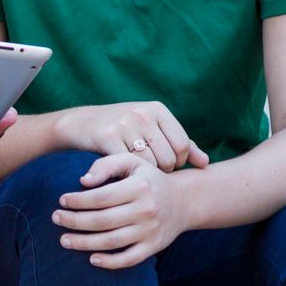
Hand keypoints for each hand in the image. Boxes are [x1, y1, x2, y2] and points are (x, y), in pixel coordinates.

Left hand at [51, 152, 189, 268]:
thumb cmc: (148, 178)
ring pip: (112, 241)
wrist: (183, 201)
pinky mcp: (154, 247)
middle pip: (103, 220)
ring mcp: (150, 231)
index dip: (78, 200)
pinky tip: (91, 259)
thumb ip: (106, 165)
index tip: (61, 200)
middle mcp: (146, 210)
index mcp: (139, 187)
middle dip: (75, 221)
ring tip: (64, 240)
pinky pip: (130, 259)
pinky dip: (110, 262)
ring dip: (85, 243)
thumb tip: (82, 181)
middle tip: (55, 218)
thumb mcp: (131, 162)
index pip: (102, 197)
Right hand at [52, 100, 208, 172]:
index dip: (177, 161)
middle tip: (147, 171)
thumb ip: (180, 145)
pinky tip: (121, 173)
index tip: (163, 164)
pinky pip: (130, 167)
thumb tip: (205, 163)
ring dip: (145, 175)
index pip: (183, 145)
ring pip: (151, 165)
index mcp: (157, 109)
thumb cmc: (121, 129)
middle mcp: (143, 113)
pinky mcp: (107, 137)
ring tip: (135, 171)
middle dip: (161, 170)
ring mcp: (124, 124)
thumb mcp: (151, 129)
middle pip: (169, 158)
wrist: (80, 124)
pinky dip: (127, 175)